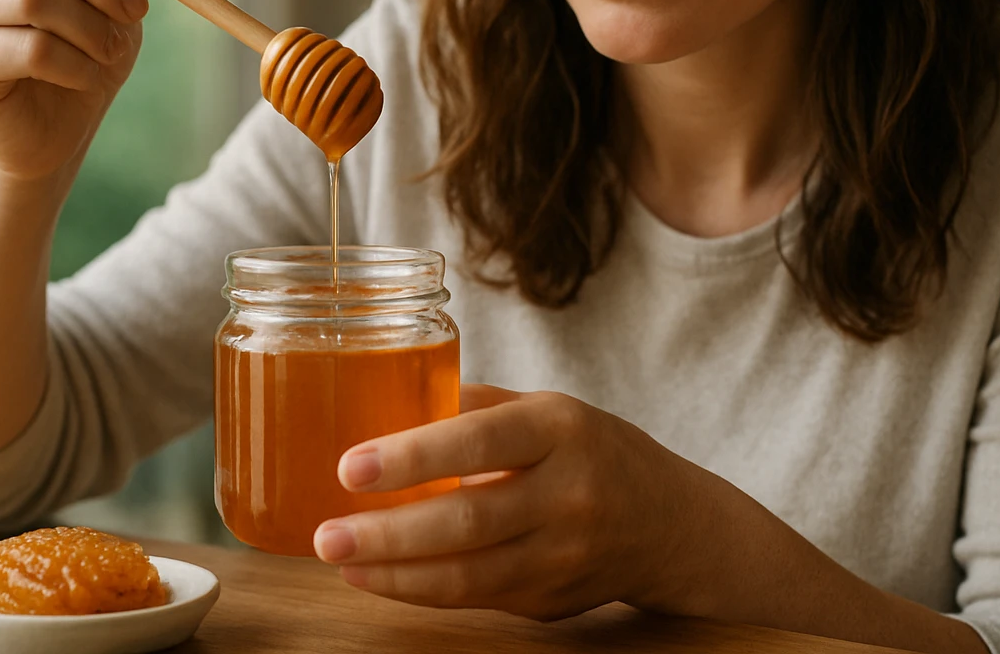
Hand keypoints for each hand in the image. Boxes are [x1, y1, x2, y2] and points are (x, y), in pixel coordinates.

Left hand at [312, 384, 721, 620]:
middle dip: (388, 533)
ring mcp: (564, 554)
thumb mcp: (546, 410)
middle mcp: (568, 493)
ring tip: (340, 558)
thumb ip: (474, 407)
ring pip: (468, 574)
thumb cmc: (591, 451)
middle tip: (328, 533)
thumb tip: (387, 400)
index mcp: (560, 430)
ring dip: (394, 573)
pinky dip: (421, 591)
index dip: (413, 456)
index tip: (351, 466)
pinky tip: (379, 578)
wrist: (672, 524)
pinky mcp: (553, 598)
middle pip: (468, 519)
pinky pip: (476, 598)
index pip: (480, 440)